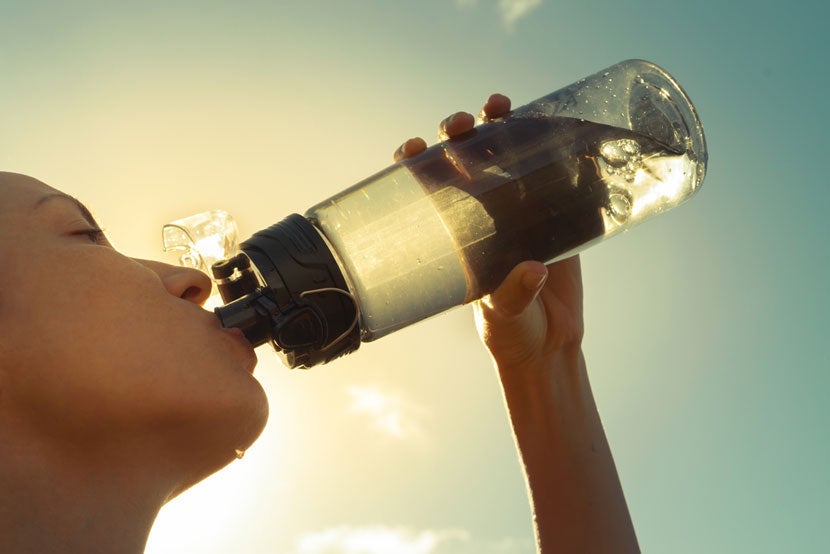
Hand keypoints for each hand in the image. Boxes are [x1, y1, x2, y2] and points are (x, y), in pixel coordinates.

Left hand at [393, 94, 584, 372]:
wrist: (550, 347)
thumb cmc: (512, 333)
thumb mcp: (504, 315)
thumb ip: (514, 294)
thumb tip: (532, 270)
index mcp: (456, 235)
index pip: (428, 189)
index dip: (415, 163)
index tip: (412, 149)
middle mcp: (483, 215)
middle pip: (465, 161)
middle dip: (458, 135)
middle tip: (461, 126)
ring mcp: (520, 210)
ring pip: (505, 157)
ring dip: (500, 127)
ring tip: (497, 108)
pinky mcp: (556, 215)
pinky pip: (553, 173)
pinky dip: (552, 147)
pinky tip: (552, 123)